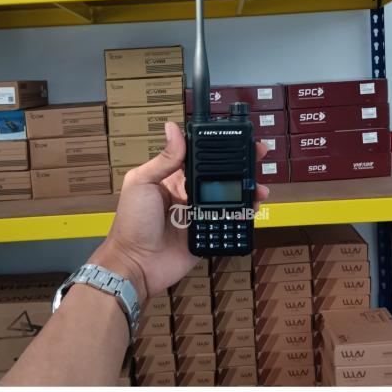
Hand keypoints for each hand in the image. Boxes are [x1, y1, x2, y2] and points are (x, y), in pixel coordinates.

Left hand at [89, 121, 269, 301]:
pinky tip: (252, 209)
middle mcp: (187, 194)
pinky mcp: (206, 234)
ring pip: (227, 198)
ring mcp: (198, 214)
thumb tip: (172, 128)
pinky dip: (241, 216)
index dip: (218, 145)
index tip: (235, 137)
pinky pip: (227, 222)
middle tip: (259, 156)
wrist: (136, 264)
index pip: (199, 156)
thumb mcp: (142, 183)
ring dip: (245, 191)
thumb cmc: (131, 222)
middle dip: (240, 166)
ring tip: (259, 188)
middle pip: (219, 176)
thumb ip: (162, 159)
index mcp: (172, 178)